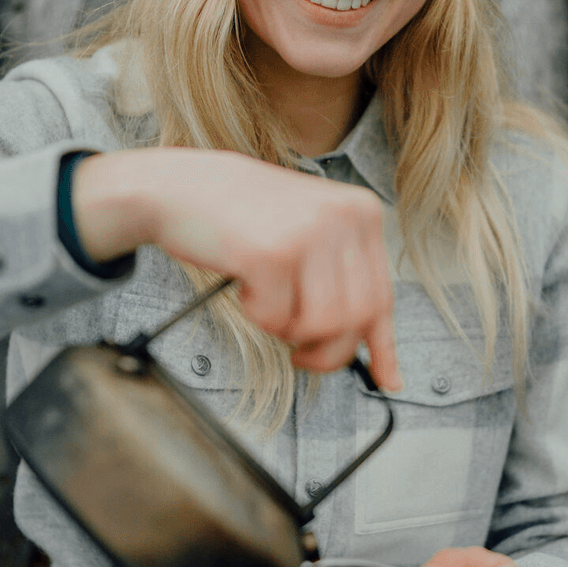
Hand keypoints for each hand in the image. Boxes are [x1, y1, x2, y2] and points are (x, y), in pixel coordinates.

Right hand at [72, 148, 401, 391]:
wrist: (179, 186)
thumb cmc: (241, 215)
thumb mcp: (308, 233)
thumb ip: (342, 281)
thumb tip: (377, 355)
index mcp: (361, 211)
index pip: (383, 296)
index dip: (383, 346)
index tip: (387, 380)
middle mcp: (344, 218)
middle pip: (356, 319)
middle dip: (327, 350)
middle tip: (300, 354)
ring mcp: (309, 233)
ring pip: (322, 325)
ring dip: (289, 330)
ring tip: (267, 303)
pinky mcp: (273, 253)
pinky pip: (278, 319)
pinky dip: (258, 316)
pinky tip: (245, 284)